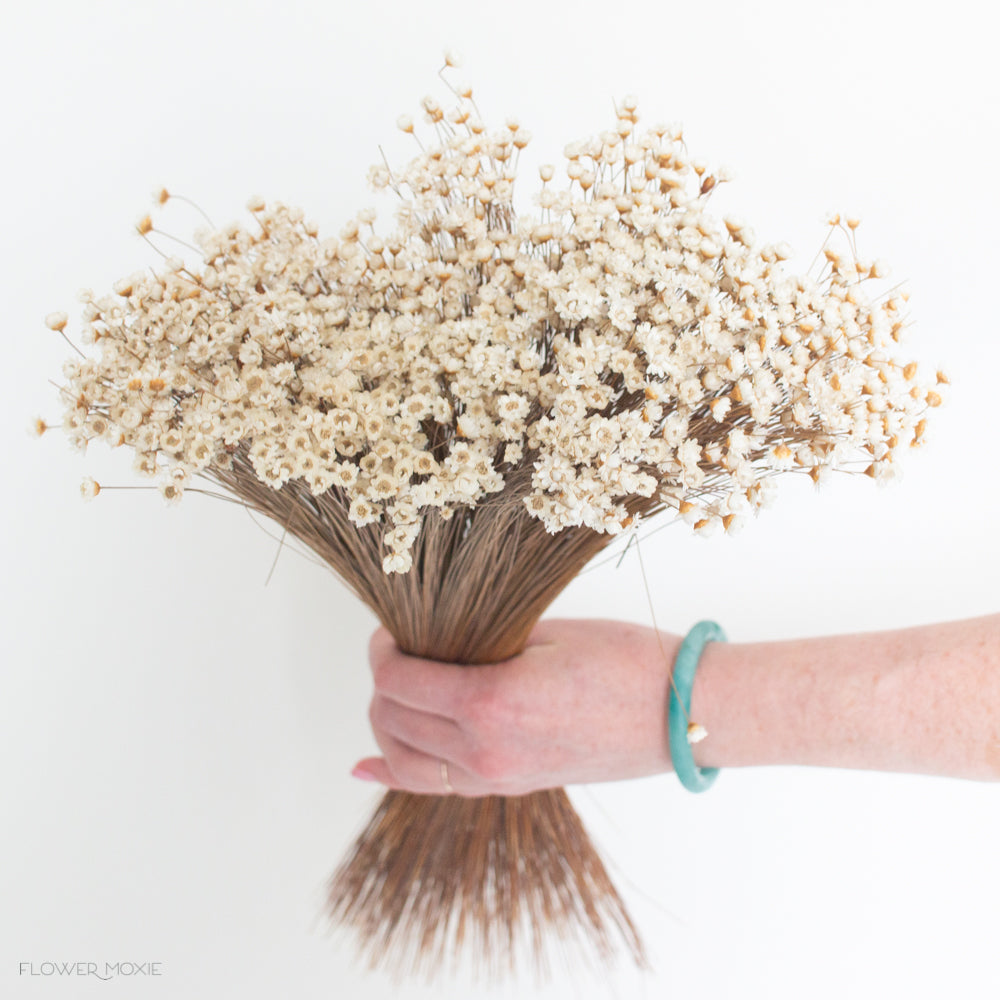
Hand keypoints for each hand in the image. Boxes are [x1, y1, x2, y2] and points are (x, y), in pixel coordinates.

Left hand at [351, 618, 679, 795]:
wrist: (681, 714)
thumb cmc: (626, 662)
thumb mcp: (547, 634)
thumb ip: (482, 640)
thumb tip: (438, 637)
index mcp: (490, 704)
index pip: (398, 682)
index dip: (382, 651)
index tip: (390, 629)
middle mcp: (484, 751)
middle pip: (392, 720)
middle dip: (382, 681)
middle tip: (397, 648)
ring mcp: (497, 777)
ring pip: (405, 760)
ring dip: (385, 722)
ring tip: (393, 688)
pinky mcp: (512, 785)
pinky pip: (435, 787)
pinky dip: (394, 774)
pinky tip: (365, 767)